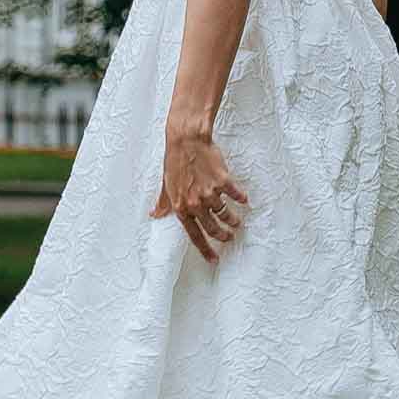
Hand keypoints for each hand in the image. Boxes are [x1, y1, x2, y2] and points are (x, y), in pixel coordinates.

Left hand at [151, 128, 251, 263]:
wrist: (186, 140)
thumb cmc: (175, 160)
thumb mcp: (165, 184)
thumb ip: (163, 202)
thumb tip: (154, 215)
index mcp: (181, 207)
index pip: (194, 235)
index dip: (205, 249)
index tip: (214, 258)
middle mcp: (195, 203)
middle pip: (213, 228)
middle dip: (223, 236)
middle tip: (229, 238)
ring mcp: (210, 193)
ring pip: (225, 213)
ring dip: (232, 220)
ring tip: (236, 221)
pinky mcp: (222, 181)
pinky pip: (235, 195)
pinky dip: (240, 198)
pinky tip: (243, 199)